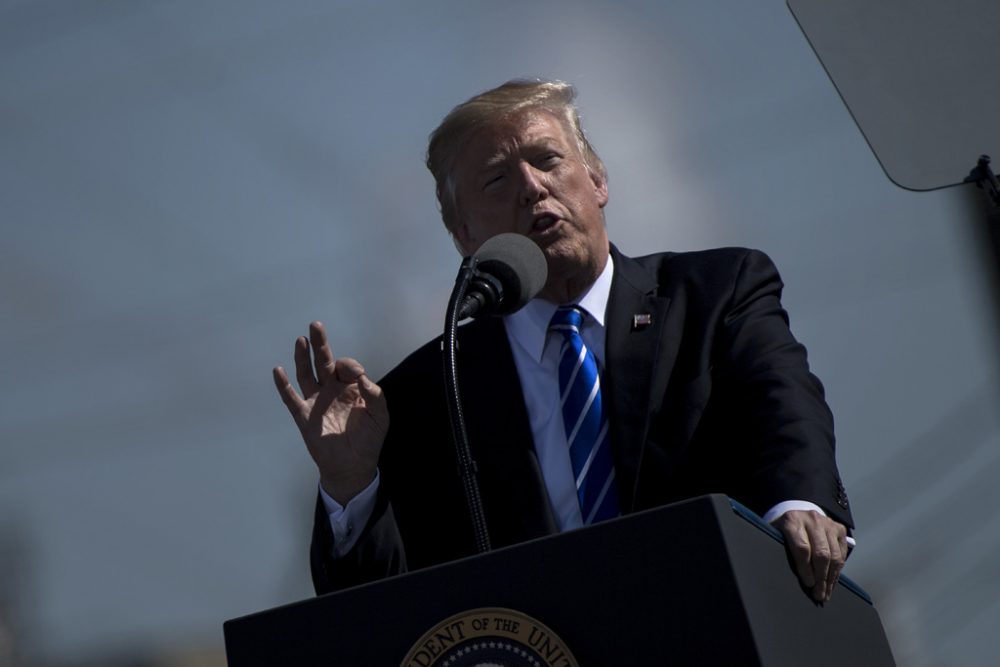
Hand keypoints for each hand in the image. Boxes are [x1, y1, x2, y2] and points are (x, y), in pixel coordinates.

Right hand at [273, 321, 388, 504]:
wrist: (353, 465)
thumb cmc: (368, 440)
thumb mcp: (380, 415)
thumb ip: (374, 394)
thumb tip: (362, 377)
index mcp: (351, 388)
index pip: (346, 366)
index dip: (350, 365)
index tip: (357, 374)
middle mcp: (332, 391)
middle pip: (323, 362)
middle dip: (320, 343)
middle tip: (315, 325)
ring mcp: (317, 402)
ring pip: (307, 374)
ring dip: (302, 357)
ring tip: (301, 339)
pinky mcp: (304, 415)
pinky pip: (291, 398)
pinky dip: (283, 385)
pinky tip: (278, 370)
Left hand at [772, 510, 848, 602]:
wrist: (797, 514)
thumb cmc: (783, 530)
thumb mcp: (774, 535)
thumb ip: (779, 549)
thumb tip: (781, 576)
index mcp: (792, 520)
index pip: (802, 548)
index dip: (806, 569)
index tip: (808, 584)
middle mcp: (812, 519)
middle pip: (821, 553)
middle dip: (821, 578)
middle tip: (818, 594)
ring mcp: (828, 523)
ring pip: (834, 556)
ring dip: (831, 578)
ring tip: (826, 593)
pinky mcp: (839, 529)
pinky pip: (842, 554)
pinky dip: (838, 571)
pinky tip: (832, 582)